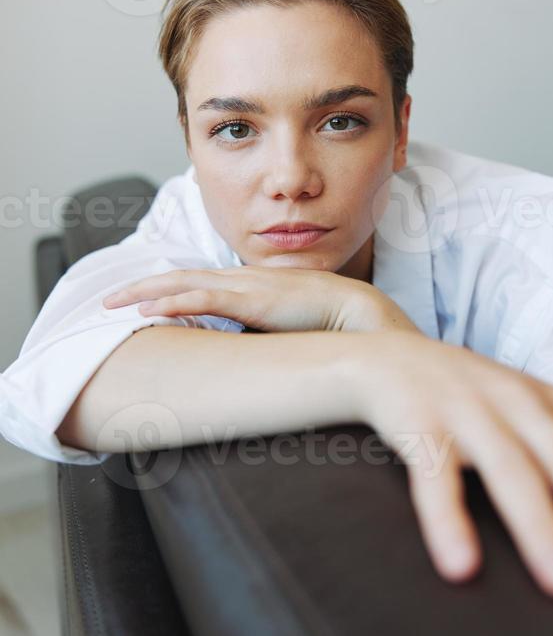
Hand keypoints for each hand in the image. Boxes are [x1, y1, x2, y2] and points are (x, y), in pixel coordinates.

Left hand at [102, 265, 410, 333]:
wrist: (363, 316)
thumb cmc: (330, 327)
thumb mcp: (285, 331)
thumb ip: (260, 337)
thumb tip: (241, 358)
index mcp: (251, 287)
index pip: (197, 282)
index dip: (164, 288)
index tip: (137, 299)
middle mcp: (244, 281)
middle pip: (180, 277)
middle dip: (140, 286)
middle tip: (106, 300)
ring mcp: (247, 287)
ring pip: (183, 282)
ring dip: (144, 291)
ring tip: (112, 302)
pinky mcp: (253, 300)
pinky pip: (203, 297)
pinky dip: (171, 301)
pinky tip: (146, 309)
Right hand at [359, 332, 552, 598]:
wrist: (381, 357)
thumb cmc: (463, 399)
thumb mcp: (519, 414)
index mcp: (546, 401)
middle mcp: (512, 398)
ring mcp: (463, 405)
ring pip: (507, 465)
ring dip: (540, 524)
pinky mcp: (414, 419)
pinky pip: (433, 473)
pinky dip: (448, 517)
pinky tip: (461, 563)